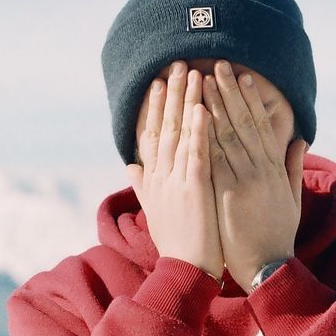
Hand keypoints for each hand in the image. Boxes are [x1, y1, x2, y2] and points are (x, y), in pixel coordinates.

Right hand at [125, 61, 223, 279]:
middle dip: (170, 95)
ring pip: (180, 134)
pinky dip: (199, 130)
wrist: (186, 270)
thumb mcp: (155, 211)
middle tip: (175, 65)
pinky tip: (204, 108)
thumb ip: (143, 185)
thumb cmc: (176, 243)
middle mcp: (160, 176)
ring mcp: (175, 181)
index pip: (152, 135)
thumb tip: (131, 165)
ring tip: (192, 74)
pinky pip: (196, 153)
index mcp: (154, 180)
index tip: (158, 84)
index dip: (155, 109)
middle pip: (164, 127)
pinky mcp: (193, 189)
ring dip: (186, 103)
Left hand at [202, 60, 307, 291]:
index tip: (241, 77)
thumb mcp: (292, 199)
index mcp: (274, 169)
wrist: (267, 267)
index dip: (249, 100)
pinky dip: (204, 138)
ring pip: (226, 136)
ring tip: (203, 82)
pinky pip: (214, 161)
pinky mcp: (227, 195)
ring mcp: (243, 181)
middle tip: (217, 66)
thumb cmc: (278, 236)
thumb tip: (299, 140)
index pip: (259, 126)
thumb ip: (294, 167)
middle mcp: (259, 170)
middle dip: (229, 93)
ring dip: (213, 107)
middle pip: (241, 124)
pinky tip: (194, 119)